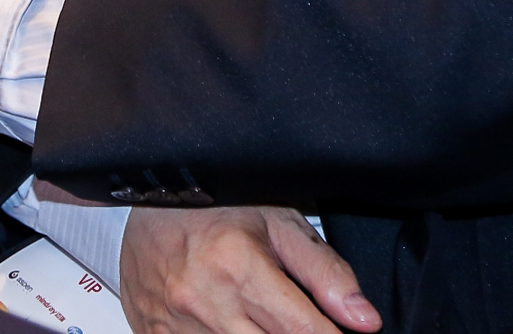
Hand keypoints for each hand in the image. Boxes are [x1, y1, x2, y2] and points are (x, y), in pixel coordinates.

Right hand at [120, 206, 379, 333]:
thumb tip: (366, 321)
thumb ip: (326, 273)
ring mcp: (174, 325)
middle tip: (296, 318)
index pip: (306, 331)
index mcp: (238, 266)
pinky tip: (233, 321)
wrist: (146, 192)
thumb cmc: (216, 204)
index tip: (342, 333)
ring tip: (261, 314)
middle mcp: (204, 302)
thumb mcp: (279, 222)